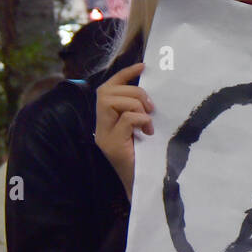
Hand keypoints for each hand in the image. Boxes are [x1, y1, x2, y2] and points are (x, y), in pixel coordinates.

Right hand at [94, 62, 151, 200]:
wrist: (144, 185)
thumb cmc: (146, 157)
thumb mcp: (142, 129)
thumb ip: (139, 112)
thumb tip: (150, 92)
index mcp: (106, 120)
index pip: (106, 88)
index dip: (123, 74)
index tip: (143, 66)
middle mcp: (101, 126)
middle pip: (106, 91)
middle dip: (133, 92)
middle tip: (150, 107)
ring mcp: (104, 136)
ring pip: (112, 101)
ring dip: (136, 105)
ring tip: (148, 121)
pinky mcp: (112, 145)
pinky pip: (126, 119)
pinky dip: (140, 120)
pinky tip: (148, 132)